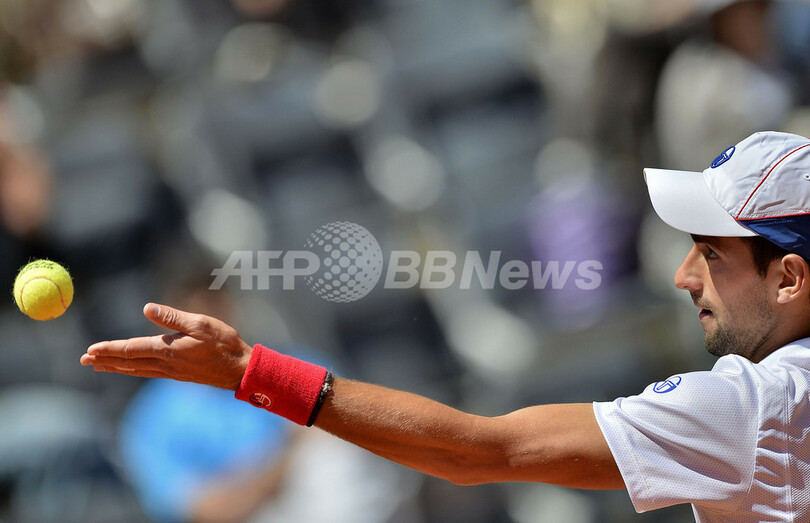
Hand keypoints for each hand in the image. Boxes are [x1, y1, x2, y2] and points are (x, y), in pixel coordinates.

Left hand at [80, 303, 252, 389]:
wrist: (239, 369)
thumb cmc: (224, 343)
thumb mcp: (200, 323)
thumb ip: (172, 317)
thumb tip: (147, 308)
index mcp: (168, 350)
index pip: (131, 349)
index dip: (110, 349)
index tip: (91, 350)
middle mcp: (165, 364)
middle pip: (128, 362)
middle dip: (105, 360)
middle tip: (84, 360)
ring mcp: (171, 371)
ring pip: (136, 369)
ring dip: (116, 366)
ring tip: (99, 365)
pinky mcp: (178, 374)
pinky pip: (147, 372)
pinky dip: (132, 370)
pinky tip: (129, 368)